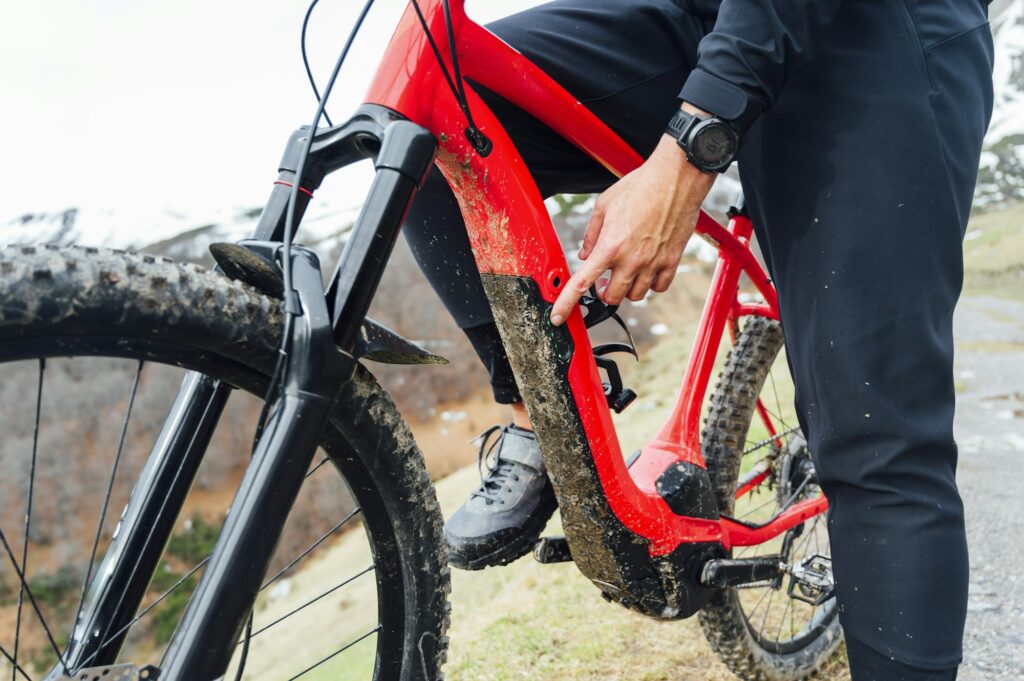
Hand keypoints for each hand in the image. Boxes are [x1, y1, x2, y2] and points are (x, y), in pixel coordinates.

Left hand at [549, 132, 715, 325]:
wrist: (676, 179)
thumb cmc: (640, 186)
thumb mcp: (603, 206)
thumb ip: (591, 234)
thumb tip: (585, 255)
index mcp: (609, 246)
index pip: (582, 283)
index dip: (566, 304)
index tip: (558, 317)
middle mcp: (631, 259)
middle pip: (611, 297)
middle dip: (603, 293)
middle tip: (603, 281)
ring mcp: (653, 262)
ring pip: (635, 296)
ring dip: (626, 289)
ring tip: (626, 272)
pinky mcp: (672, 260)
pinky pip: (659, 287)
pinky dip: (651, 285)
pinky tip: (647, 272)